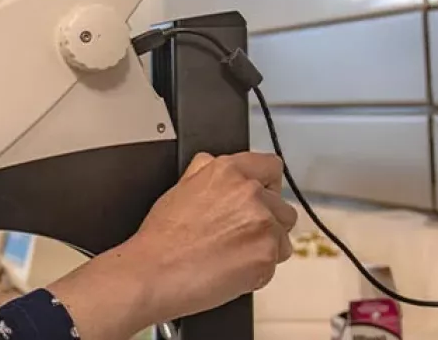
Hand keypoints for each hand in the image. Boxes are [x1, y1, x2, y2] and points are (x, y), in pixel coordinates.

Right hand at [46, 152, 296, 339]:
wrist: (155, 271)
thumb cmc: (162, 237)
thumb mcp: (180, 186)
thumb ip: (206, 171)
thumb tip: (215, 165)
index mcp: (229, 171)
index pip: (272, 166)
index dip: (267, 185)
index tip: (262, 198)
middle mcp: (251, 194)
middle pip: (283, 207)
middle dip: (267, 221)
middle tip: (238, 235)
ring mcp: (263, 225)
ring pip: (283, 237)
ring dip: (266, 246)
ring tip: (233, 254)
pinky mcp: (267, 256)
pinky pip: (275, 263)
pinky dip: (258, 269)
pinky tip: (231, 268)